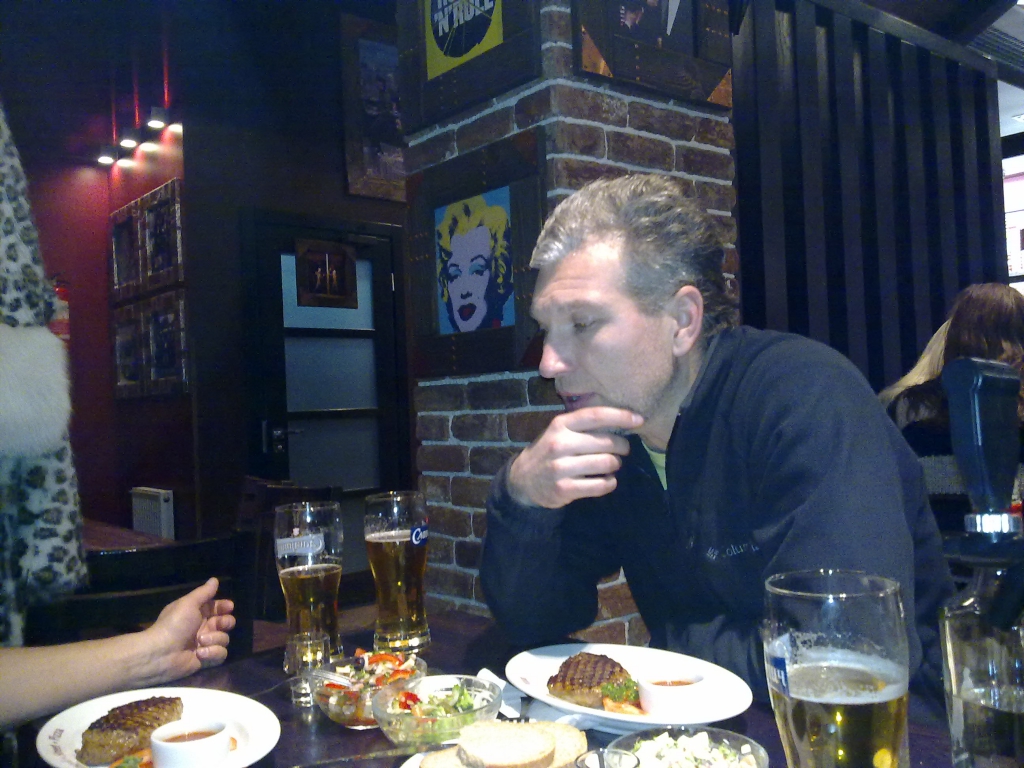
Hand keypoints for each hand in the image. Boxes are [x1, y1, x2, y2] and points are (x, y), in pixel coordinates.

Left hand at [145, 577, 235, 681]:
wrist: (161, 653)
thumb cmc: (174, 624)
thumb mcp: (188, 603)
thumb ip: (204, 592)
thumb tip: (215, 579)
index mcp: (197, 613)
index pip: (216, 607)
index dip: (224, 606)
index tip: (229, 607)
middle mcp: (203, 628)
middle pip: (225, 623)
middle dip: (226, 622)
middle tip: (219, 624)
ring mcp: (205, 644)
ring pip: (224, 639)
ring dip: (215, 639)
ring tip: (200, 642)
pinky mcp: (207, 659)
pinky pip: (220, 654)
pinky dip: (213, 653)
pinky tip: (200, 653)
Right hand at [507, 407, 642, 507]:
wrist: (523, 479)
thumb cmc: (550, 451)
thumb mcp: (560, 431)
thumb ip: (584, 425)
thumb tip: (623, 420)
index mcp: (561, 425)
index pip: (596, 415)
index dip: (621, 416)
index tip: (639, 420)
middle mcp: (560, 443)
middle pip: (607, 442)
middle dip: (622, 447)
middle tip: (623, 450)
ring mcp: (561, 467)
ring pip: (607, 464)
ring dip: (615, 465)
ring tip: (612, 465)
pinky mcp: (564, 489)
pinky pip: (600, 485)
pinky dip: (610, 483)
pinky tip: (607, 480)